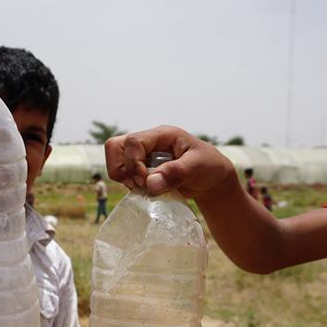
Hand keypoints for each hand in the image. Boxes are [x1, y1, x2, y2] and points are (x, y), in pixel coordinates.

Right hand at [104, 125, 237, 202]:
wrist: (211, 178)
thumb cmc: (208, 166)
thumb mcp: (197, 167)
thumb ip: (175, 173)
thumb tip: (150, 183)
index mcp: (162, 135)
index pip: (133, 141)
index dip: (134, 163)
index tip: (146, 181)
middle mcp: (148, 142)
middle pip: (115, 146)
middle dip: (122, 168)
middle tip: (139, 184)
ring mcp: (142, 155)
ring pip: (115, 160)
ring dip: (124, 177)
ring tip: (143, 188)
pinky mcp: (141, 169)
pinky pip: (123, 174)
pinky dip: (129, 184)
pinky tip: (146, 191)